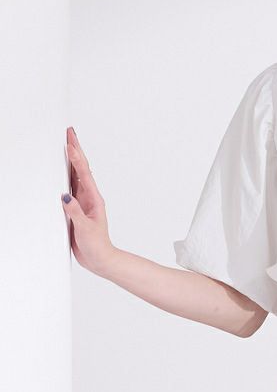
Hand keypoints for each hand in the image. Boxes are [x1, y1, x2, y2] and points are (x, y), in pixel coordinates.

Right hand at [61, 126, 117, 275]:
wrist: (100, 258)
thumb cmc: (97, 245)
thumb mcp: (85, 228)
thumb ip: (74, 212)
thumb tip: (65, 196)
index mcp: (94, 199)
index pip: (84, 174)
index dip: (77, 157)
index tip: (70, 143)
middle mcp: (89, 197)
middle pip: (80, 169)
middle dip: (75, 150)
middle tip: (70, 133)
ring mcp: (82, 202)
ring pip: (75, 176)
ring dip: (70, 160)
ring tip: (67, 144)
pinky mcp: (76, 208)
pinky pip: (69, 187)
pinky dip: (65, 175)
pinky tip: (62, 169)